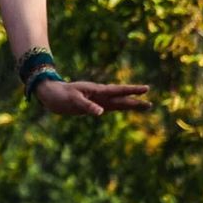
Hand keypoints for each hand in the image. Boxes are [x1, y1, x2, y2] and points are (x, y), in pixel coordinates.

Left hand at [34, 79, 150, 116]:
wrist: (51, 94)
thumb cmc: (61, 95)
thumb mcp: (73, 100)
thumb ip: (87, 106)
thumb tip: (101, 113)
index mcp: (97, 91)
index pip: (118, 90)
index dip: (132, 90)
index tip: (146, 89)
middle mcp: (100, 95)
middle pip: (121, 98)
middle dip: (136, 101)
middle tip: (151, 104)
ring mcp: (98, 100)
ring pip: (118, 103)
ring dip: (131, 104)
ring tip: (145, 106)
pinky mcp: (94, 105)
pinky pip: (111, 107)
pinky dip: (121, 107)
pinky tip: (127, 108)